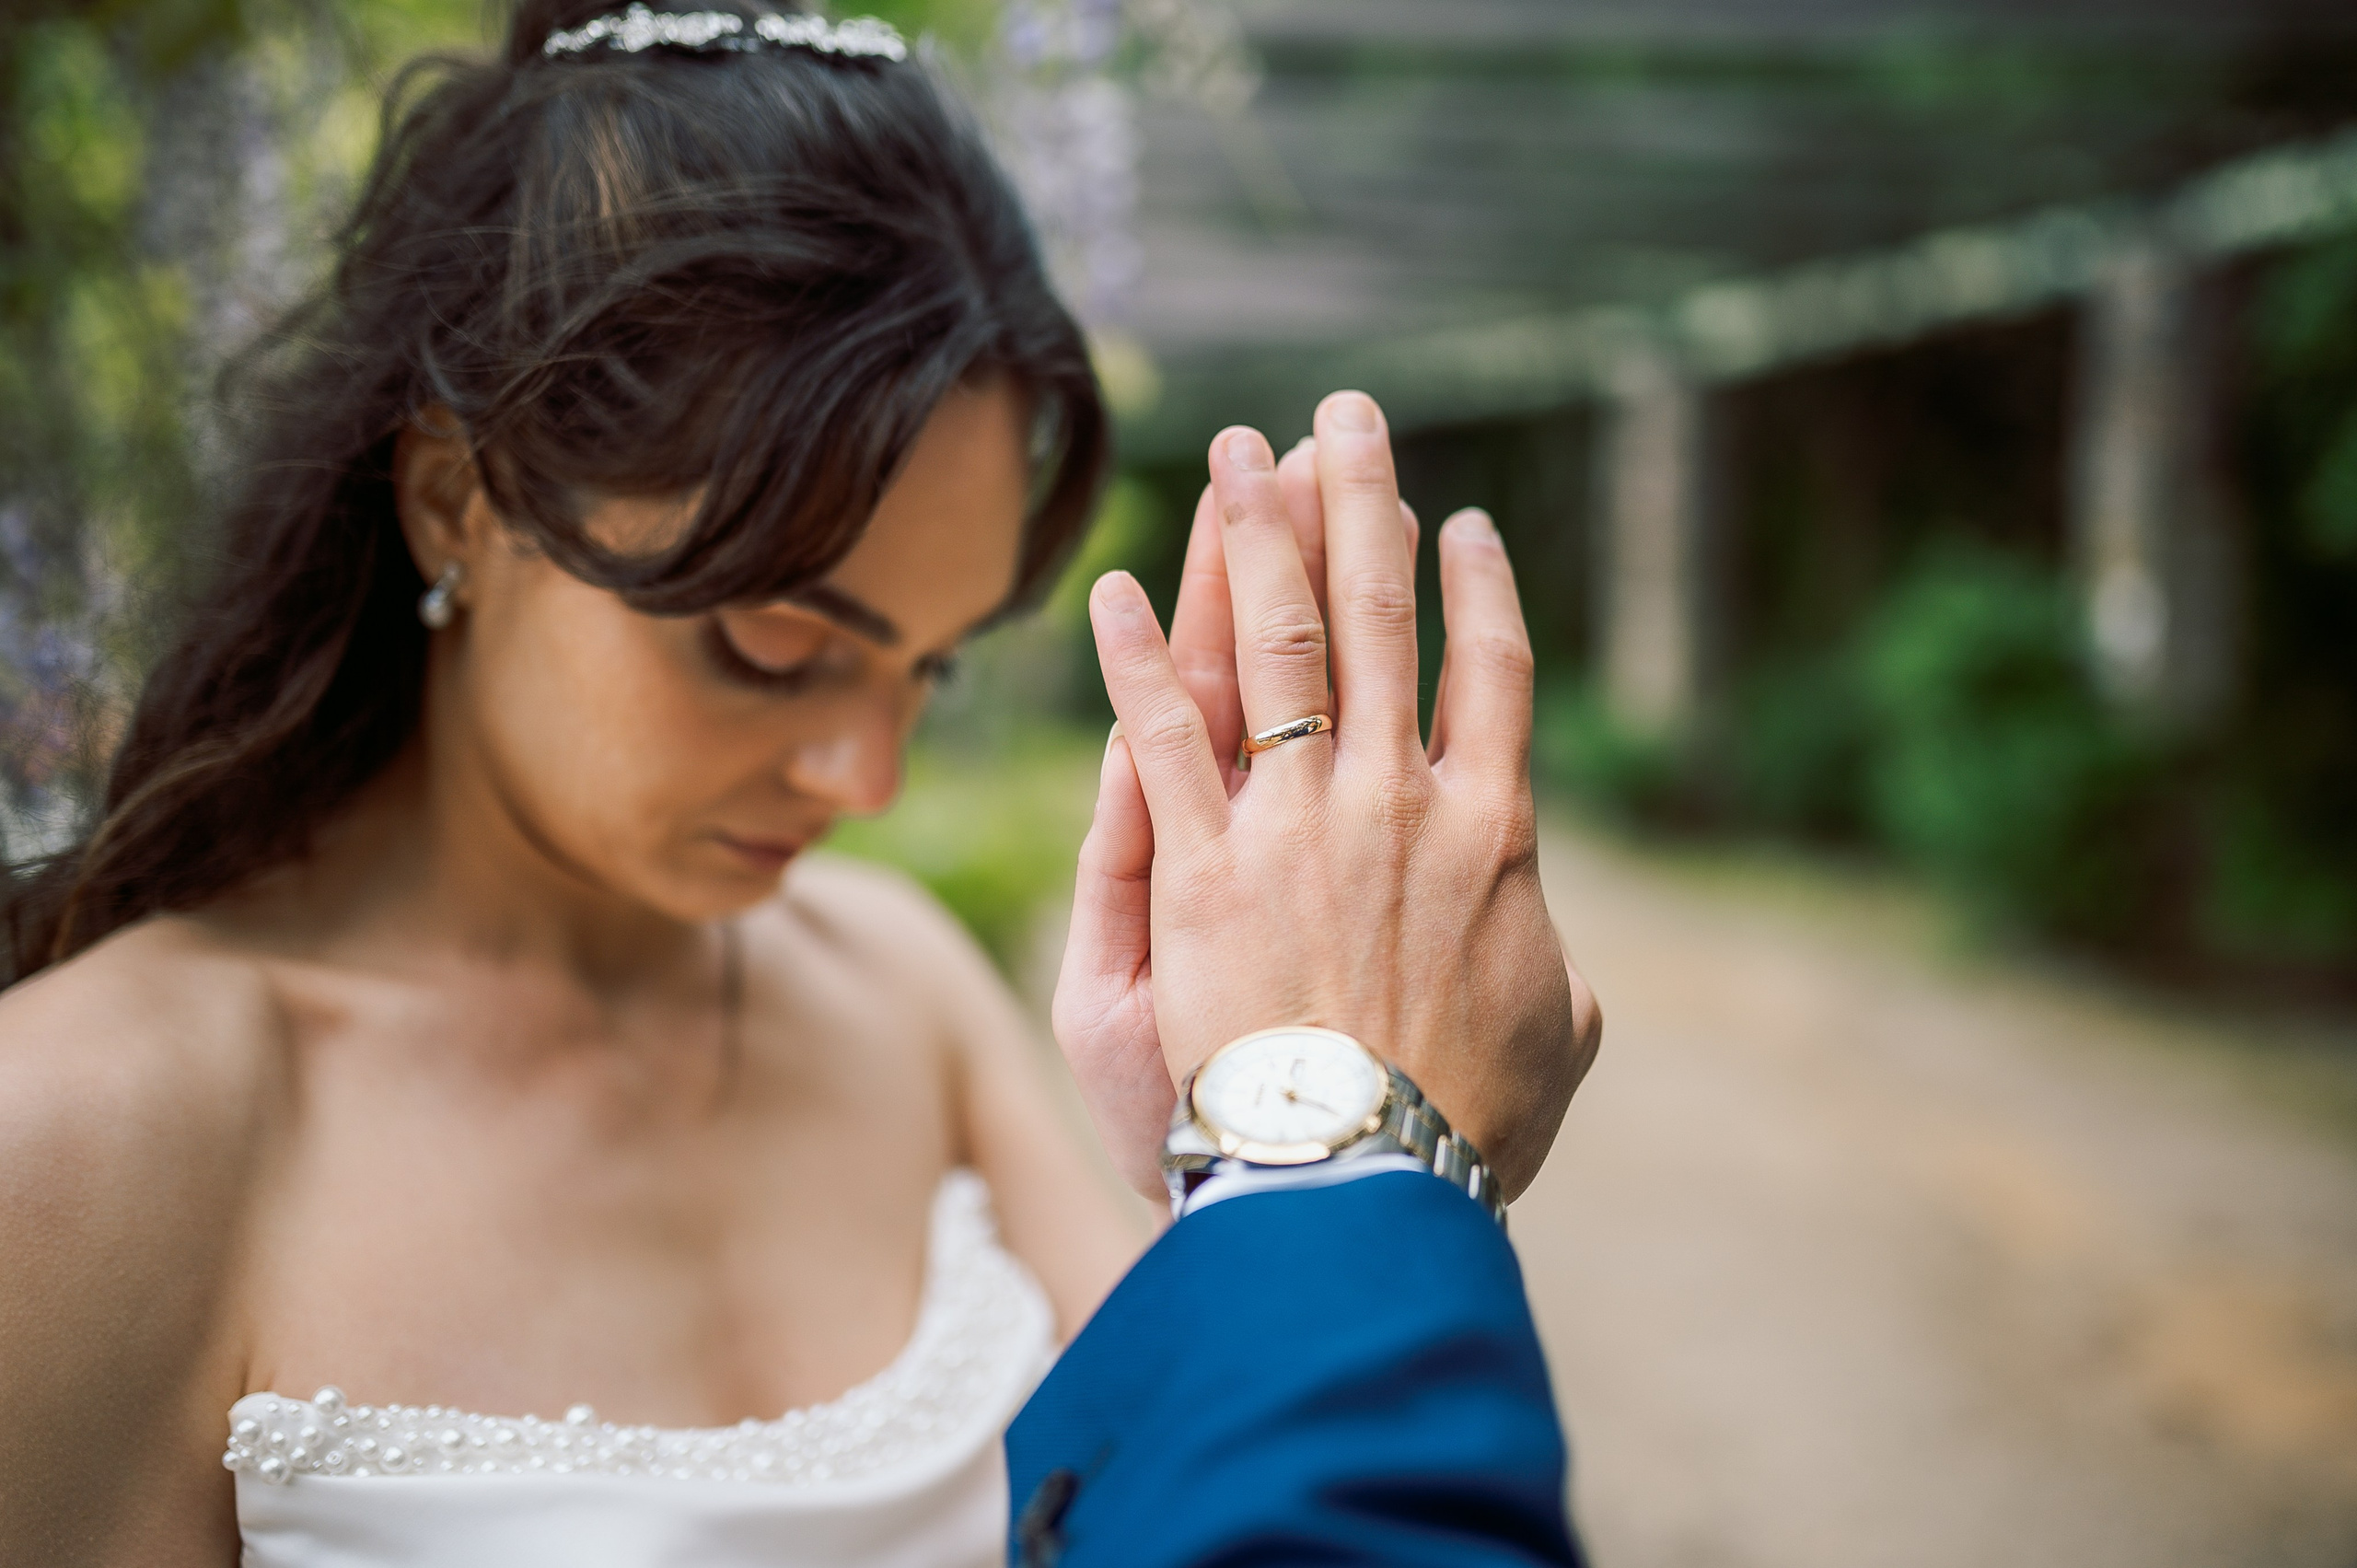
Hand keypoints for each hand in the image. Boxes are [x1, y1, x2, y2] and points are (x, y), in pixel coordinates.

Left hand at [1053, 390, 1599, 1200]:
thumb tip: (1565, 966)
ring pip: (1276, 647)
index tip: (1459, 520)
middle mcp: (1396, 799)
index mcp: (1489, 831)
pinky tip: (1116, 586)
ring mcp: (1295, 824)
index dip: (1477, 587)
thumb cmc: (1467, 1128)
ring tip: (1240, 451)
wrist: (1366, 1179)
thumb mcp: (1556, 1046)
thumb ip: (1559, 983)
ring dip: (1255, 539)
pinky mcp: (1202, 867)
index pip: (1491, 674)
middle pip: (1379, 620)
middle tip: (1345, 416)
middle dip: (1361, 504)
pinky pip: (1161, 738)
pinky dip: (1137, 660)